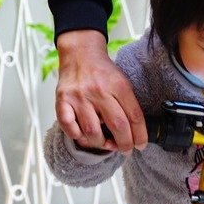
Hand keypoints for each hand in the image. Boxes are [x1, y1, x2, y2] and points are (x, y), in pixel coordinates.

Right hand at [55, 30, 147, 153]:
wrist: (80, 53)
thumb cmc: (102, 72)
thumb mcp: (122, 82)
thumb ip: (128, 104)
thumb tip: (136, 133)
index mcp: (118, 85)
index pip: (134, 116)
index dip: (140, 135)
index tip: (141, 145)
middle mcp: (99, 91)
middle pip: (117, 126)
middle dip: (124, 144)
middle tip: (126, 149)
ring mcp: (79, 97)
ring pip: (92, 132)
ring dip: (101, 144)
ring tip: (106, 144)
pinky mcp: (63, 101)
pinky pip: (69, 128)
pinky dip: (78, 136)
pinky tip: (84, 135)